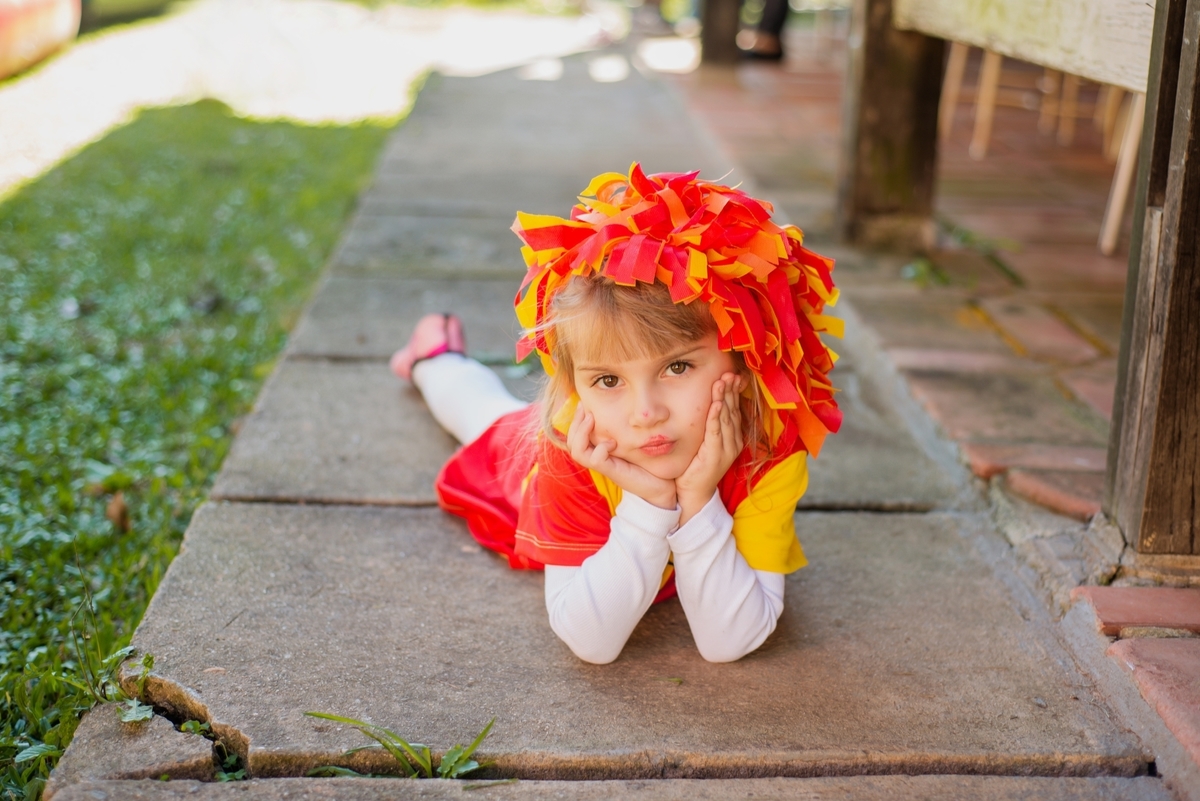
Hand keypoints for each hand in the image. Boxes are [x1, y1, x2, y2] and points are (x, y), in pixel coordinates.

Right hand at [566, 404, 677, 510]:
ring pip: (577, 452)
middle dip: (575, 423)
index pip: (575, 437)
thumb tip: (620, 406)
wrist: (662, 486)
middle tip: (585, 408)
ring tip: (592, 419)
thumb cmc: (649, 462)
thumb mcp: (632, 441)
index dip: (575, 421)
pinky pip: (595, 460)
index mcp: (599, 451)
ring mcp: (604, 467)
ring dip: (582, 433)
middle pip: (571, 443)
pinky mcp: (613, 472)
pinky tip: (612, 442)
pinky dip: (601, 448)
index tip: (584, 404)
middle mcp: (597, 459)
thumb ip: (622, 429)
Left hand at [675, 372, 744, 524]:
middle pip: (733, 410)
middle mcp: (733, 442)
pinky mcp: (715, 455)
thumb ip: (708, 424)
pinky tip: (717, 404)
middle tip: (728, 373)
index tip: (732, 375)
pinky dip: (717, 417)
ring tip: (722, 382)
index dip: (734, 392)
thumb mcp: (705, 441)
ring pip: (726, 418)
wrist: (693, 492)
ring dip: (724, 398)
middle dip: (730, 390)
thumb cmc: (696, 465)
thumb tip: (708, 403)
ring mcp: (726, 449)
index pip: (735, 409)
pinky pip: (716, 432)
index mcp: (733, 437)